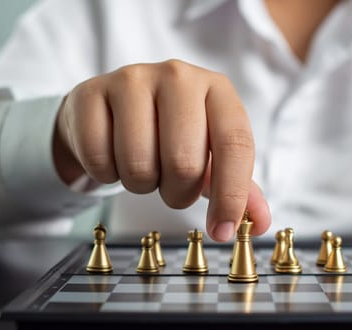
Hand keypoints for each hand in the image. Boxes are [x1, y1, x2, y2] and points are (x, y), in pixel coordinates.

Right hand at [52, 60, 270, 241]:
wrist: (111, 112)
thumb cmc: (170, 136)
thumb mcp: (210, 157)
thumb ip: (238, 188)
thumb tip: (260, 222)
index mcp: (217, 90)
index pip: (235, 144)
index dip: (231, 195)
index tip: (222, 230)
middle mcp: (178, 76)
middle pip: (183, 162)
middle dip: (177, 192)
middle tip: (171, 183)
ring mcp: (131, 80)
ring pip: (138, 164)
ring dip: (141, 184)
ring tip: (143, 165)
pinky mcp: (90, 93)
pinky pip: (99, 159)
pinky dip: (106, 174)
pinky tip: (112, 154)